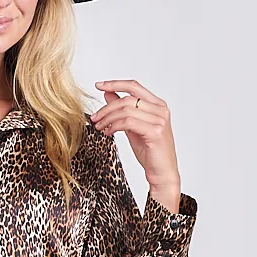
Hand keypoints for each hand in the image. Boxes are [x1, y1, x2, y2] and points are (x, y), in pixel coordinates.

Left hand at [91, 79, 181, 196]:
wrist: (162, 173)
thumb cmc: (150, 152)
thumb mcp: (132, 127)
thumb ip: (123, 110)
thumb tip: (108, 94)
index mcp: (157, 105)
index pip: (134, 86)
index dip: (115, 83)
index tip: (99, 85)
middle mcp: (160, 109)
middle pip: (127, 98)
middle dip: (107, 108)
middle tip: (95, 118)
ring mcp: (160, 119)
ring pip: (126, 110)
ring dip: (108, 118)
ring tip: (100, 127)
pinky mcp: (156, 131)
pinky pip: (128, 122)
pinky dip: (114, 126)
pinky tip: (108, 133)